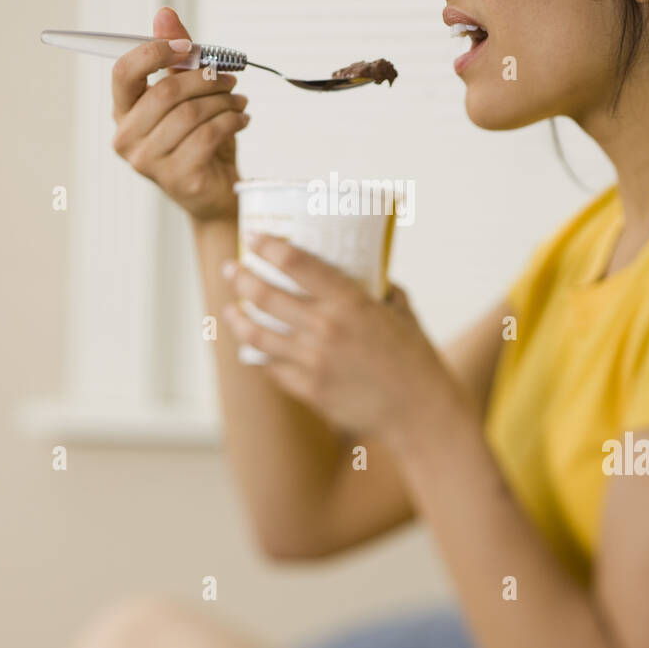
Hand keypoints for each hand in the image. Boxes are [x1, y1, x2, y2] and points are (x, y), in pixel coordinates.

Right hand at [111, 7, 249, 221]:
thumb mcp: (188, 94)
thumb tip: (165, 14)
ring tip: (239, 101)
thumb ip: (175, 57)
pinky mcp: (177, 178)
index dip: (154, 52)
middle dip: (205, 79)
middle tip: (229, 78)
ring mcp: (147, 162)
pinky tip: (242, 119)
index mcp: (123, 112)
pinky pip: (208, 135)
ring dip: (223, 101)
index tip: (188, 47)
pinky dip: (232, 121)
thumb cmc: (198, 139)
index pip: (124, 72)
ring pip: (191, 114)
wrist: (215, 192)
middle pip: (165, 92)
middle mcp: (126, 138)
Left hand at [222, 234, 459, 439]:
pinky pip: (273, 368)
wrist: (418, 411)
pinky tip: (254, 349)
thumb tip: (369, 273)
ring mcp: (313, 362)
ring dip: (238, 318)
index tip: (255, 236)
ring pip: (258, 335)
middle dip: (242, 277)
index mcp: (349, 302)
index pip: (297, 264)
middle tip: (231, 268)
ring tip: (230, 310)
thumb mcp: (402, 311)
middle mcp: (325, 328)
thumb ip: (381, 290)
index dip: (269, 246)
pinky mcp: (309, 390)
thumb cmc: (415, 357)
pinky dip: (261, 356)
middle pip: (266, 296)